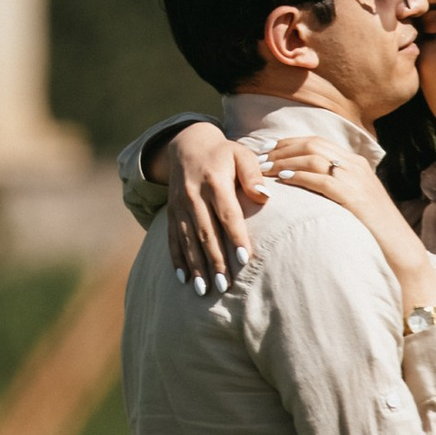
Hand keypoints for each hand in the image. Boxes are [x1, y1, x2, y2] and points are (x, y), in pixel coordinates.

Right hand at [157, 126, 267, 287]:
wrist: (187, 144)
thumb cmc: (223, 153)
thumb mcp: (241, 154)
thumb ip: (253, 174)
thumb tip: (264, 196)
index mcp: (214, 181)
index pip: (227, 214)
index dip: (236, 236)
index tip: (245, 259)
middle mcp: (193, 195)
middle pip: (205, 232)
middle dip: (214, 261)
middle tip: (224, 286)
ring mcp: (179, 205)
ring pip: (188, 240)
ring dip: (195, 266)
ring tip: (203, 290)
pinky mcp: (171, 212)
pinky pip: (173, 238)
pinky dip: (177, 259)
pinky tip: (184, 278)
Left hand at [255, 136, 435, 308]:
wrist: (399, 249)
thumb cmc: (373, 230)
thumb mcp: (355, 201)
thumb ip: (335, 189)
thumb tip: (306, 187)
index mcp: (355, 163)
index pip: (316, 142)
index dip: (288, 144)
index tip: (267, 151)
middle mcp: (355, 165)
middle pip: (311, 144)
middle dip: (281, 149)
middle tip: (257, 158)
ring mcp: (355, 178)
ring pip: (312, 157)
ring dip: (283, 161)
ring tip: (263, 169)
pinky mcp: (352, 195)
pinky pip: (319, 178)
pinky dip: (298, 176)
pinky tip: (282, 180)